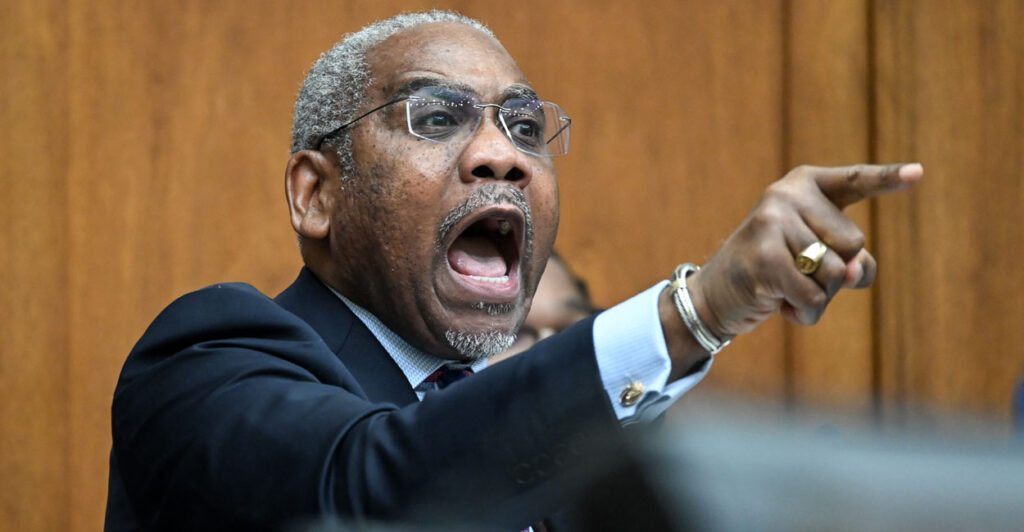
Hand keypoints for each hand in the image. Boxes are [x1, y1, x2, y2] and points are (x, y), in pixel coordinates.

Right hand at [688, 163, 922, 337]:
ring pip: (835, 273)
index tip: (919, 173)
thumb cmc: (776, 272)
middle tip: (796, 271)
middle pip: (853, 243)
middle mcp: (787, 194)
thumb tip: (855, 271)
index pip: (856, 181)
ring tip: (785, 286)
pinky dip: (804, 311)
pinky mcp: (764, 255)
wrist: (715, 295)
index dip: (888, 178)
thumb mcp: (820, 259)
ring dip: (817, 295)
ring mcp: (772, 221)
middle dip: (834, 271)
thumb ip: (854, 260)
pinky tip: (779, 303)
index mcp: (806, 185)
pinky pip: (812, 295)